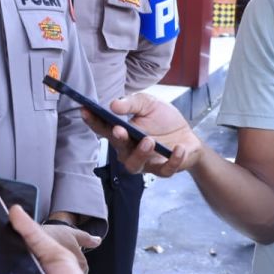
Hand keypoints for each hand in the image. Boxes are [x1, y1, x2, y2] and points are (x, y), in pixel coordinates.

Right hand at [83, 92, 201, 176]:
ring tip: (149, 141)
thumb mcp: (149, 104)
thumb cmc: (163, 120)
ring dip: (140, 154)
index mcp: (122, 133)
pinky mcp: (163, 169)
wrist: (188, 136)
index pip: (103, 128)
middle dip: (117, 140)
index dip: (93, 120)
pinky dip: (172, 160)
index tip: (85, 110)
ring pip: (134, 166)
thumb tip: (113, 104)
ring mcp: (145, 162)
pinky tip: (178, 148)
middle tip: (119, 129)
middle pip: (117, 149)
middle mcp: (129, 150)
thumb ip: (131, 103)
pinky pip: (164, 170)